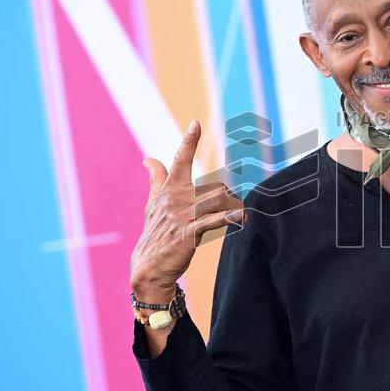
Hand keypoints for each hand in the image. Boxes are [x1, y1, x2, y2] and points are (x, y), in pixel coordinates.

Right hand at [129, 120, 245, 298]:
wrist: (149, 267)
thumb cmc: (156, 232)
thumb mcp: (153, 203)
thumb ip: (156, 179)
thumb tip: (148, 158)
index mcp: (169, 190)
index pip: (179, 160)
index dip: (188, 142)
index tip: (196, 123)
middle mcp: (175, 199)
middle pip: (213, 185)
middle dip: (229, 196)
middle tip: (235, 206)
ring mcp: (182, 216)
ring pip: (216, 198)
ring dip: (232, 206)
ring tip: (239, 215)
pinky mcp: (189, 233)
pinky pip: (212, 221)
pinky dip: (228, 217)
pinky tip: (241, 216)